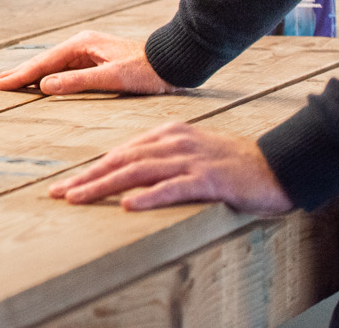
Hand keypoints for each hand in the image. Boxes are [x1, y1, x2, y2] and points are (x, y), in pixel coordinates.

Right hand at [0, 30, 172, 94]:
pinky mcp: (95, 60)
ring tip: (7, 82)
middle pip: (42, 61)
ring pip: (51, 65)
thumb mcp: (113, 77)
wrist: (174, 61)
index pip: (43, 63)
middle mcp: (81, 44)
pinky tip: (38, 82)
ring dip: (29, 75)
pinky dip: (45, 76)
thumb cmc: (147, 70)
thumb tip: (44, 86)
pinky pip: (62, 69)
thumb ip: (77, 81)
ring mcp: (88, 52)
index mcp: (82, 45)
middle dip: (17, 73)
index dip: (19, 76)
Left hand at [49, 122, 292, 213]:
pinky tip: (128, 205)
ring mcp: (191, 159)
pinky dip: (149, 196)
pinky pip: (173, 187)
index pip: (121, 152)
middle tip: (61, 192)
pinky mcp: (209, 179)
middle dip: (88, 177)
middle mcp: (174, 143)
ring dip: (106, 185)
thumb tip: (130, 178)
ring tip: (80, 197)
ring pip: (139, 171)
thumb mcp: (192, 154)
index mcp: (168, 134)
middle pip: (122, 160)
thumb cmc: (233, 165)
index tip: (67, 184)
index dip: (92, 168)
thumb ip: (163, 160)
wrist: (277, 165)